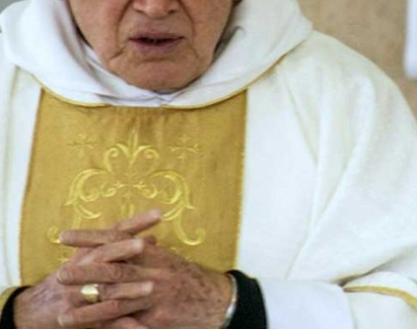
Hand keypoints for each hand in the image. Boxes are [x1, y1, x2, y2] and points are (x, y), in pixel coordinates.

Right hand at [14, 210, 161, 328]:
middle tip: (145, 245)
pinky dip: (123, 327)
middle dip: (124, 249)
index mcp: (90, 250)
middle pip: (104, 255)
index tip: (159, 213)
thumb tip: (153, 239)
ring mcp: (77, 294)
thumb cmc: (74, 275)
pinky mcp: (76, 318)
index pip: (115, 231)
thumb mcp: (93, 255)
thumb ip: (123, 247)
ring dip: (127, 290)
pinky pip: (102, 323)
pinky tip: (141, 329)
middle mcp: (82, 267)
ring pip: (104, 290)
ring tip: (150, 288)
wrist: (36, 308)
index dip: (136, 222)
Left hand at [59, 229, 231, 328]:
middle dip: (85, 272)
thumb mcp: (167, 259)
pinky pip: (127, 323)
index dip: (90, 238)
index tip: (65, 237)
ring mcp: (155, 296)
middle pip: (114, 270)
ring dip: (88, 308)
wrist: (217, 299)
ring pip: (116, 300)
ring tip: (63, 314)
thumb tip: (128, 242)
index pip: (117, 239)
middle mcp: (153, 271)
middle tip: (60, 274)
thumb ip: (146, 252)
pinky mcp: (157, 319)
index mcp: (153, 252)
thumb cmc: (188, 278)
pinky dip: (107, 327)